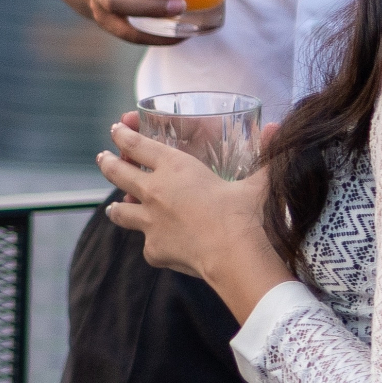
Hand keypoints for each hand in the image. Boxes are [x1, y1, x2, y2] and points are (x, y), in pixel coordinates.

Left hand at [100, 119, 281, 299]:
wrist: (234, 255)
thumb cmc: (245, 214)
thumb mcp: (258, 182)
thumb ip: (267, 156)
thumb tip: (279, 127)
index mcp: (175, 169)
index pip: (138, 146)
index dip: (123, 136)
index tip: (116, 130)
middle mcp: (154, 192)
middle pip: (117, 174)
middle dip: (107, 164)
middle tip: (103, 159)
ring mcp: (149, 222)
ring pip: (121, 212)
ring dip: (118, 207)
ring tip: (115, 207)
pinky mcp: (152, 248)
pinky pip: (148, 244)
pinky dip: (153, 244)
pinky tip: (160, 245)